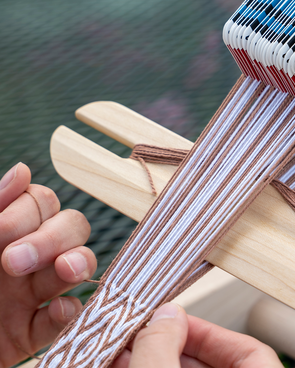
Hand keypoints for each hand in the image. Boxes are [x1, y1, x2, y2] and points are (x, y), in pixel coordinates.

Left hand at [0, 163, 96, 365]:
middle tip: (13, 263)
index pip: (40, 202)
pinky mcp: (32, 332)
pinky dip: (70, 311)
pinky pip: (67, 315)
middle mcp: (24, 256)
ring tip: (65, 271)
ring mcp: (31, 293)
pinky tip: (57, 310)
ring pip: (79, 263)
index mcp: (3, 233)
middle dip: (52, 238)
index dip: (27, 212)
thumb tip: (22, 171)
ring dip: (78, 262)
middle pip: (70, 227)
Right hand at [113, 302, 282, 367]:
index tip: (179, 320)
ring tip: (121, 351)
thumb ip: (161, 347)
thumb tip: (166, 314)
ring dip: (154, 361)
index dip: (214, 332)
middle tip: (139, 333)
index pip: (253, 352)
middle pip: (211, 365)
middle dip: (170, 345)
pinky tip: (122, 367)